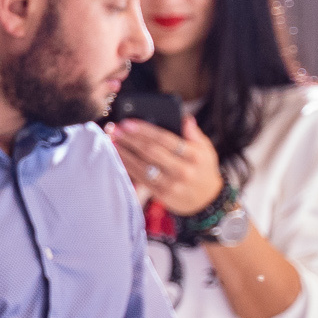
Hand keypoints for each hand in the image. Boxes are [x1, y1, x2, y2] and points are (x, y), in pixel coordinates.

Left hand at [109, 115, 223, 218]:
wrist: (206, 199)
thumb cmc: (203, 168)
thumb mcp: (206, 149)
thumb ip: (194, 133)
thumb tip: (185, 118)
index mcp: (194, 155)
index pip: (166, 139)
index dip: (145, 130)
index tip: (128, 122)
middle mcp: (183, 170)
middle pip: (151, 151)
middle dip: (130, 139)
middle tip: (114, 129)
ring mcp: (171, 184)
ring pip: (142, 166)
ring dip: (124, 153)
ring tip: (111, 141)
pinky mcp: (161, 194)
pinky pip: (140, 179)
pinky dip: (127, 167)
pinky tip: (118, 158)